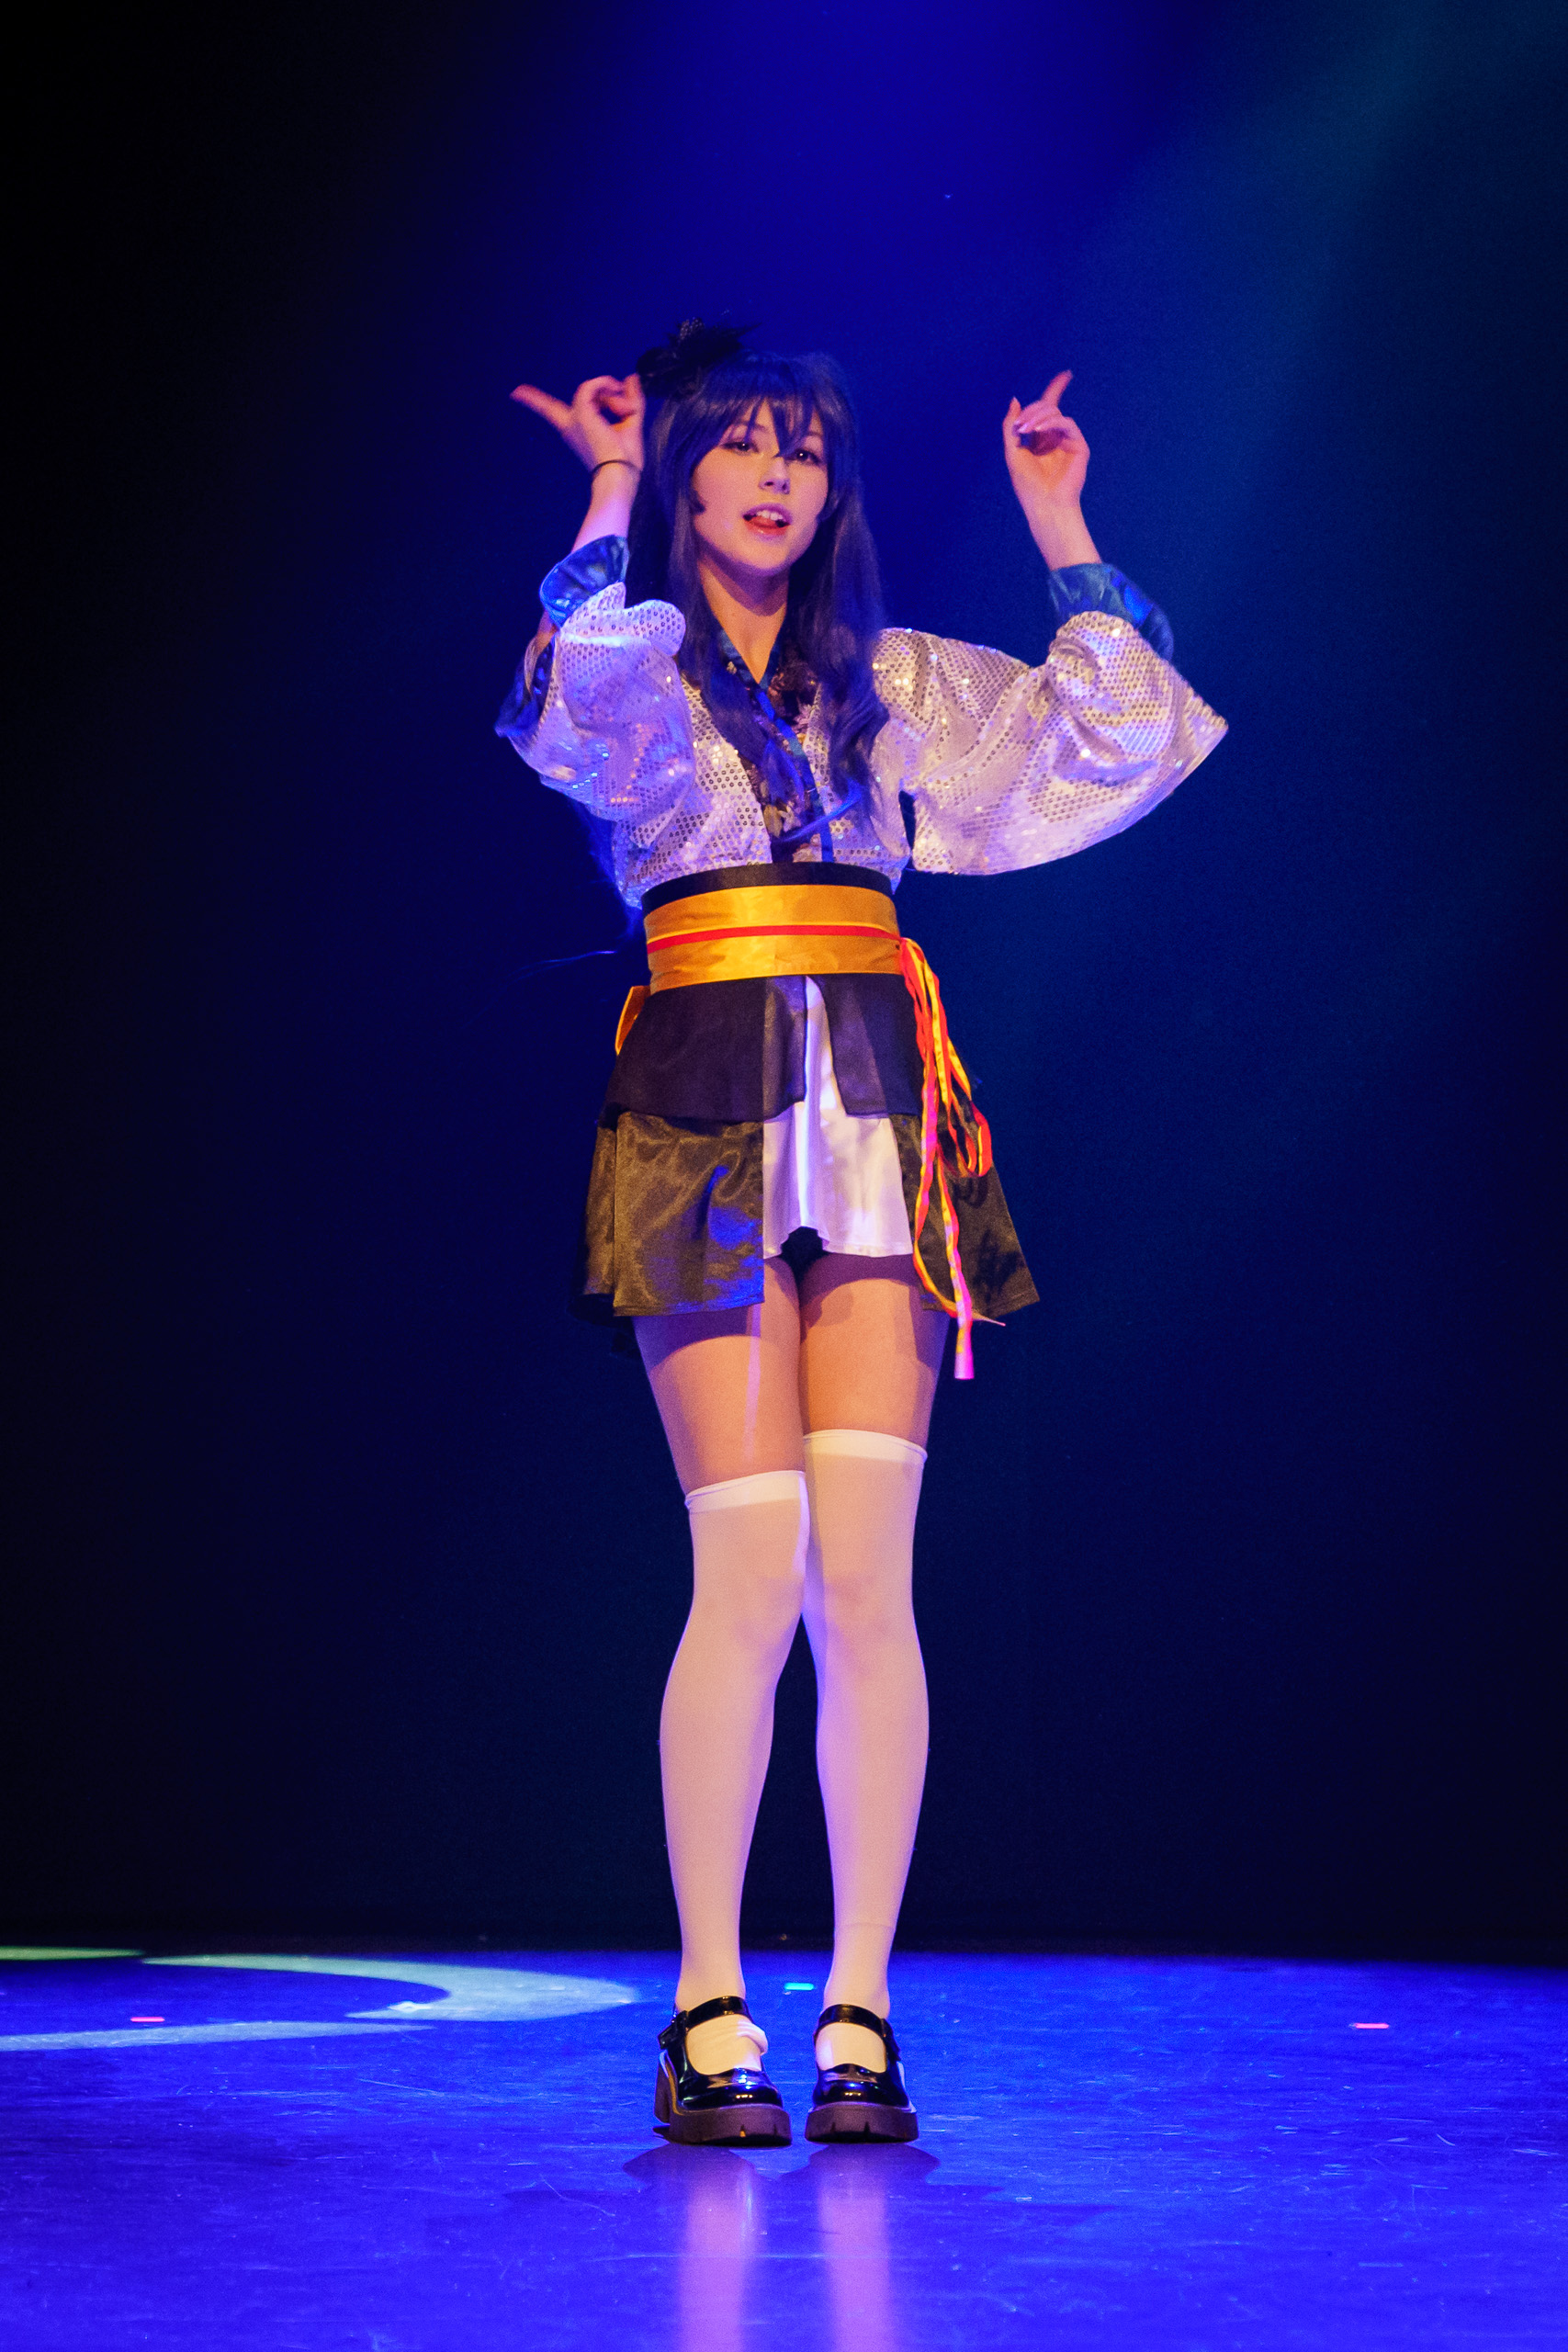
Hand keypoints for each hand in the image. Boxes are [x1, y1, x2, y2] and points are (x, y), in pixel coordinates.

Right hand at [511, 373, 645, 477]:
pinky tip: (618, 393)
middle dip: (533, 399)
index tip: (517, 394)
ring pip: (592, 391)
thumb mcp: (631, 422)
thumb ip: (631, 399)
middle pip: (548, 408)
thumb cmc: (626, 459)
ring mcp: (574, 419)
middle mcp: (571, 426)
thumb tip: (631, 377)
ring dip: (614, 397)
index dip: (537, 402)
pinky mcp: (581, 412)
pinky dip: (608, 384)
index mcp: (579, 431)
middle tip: (516, 392)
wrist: (620, 473)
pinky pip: (593, 385)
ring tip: (626, 412)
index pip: (556, 415)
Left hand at [1002, 370, 1098, 568]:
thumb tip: (1015, 399)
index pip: (1049, 409)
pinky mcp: (1079, 447)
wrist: (1044, 505)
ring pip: (1055, 413)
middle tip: (1019, 427)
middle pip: (1046, 408)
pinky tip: (1038, 431)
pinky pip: (1066, 424)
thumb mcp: (1012, 452)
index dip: (1057, 389)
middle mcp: (1056, 437)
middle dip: (1031, 411)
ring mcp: (1069, 441)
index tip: (1066, 374)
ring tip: (1025, 430)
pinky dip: (1051, 423)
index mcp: (1041, 439)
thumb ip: (1010, 427)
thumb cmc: (1028, 486)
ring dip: (1037, 416)